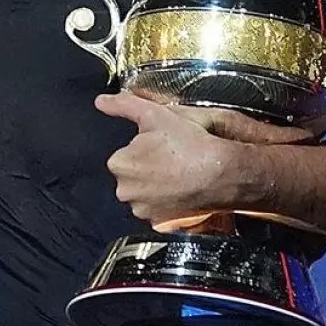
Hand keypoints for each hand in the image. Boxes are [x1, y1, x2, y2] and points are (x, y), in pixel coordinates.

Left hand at [94, 93, 315, 224]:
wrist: (225, 174)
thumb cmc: (190, 144)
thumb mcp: (154, 114)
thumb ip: (124, 105)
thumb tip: (101, 101)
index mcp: (119, 164)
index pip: (125, 155)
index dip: (145, 148)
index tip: (164, 146)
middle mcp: (125, 191)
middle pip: (133, 175)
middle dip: (148, 168)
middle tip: (173, 160)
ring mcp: (143, 210)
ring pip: (146, 193)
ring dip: (157, 186)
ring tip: (180, 175)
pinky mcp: (161, 224)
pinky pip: (160, 210)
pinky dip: (168, 203)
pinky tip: (182, 191)